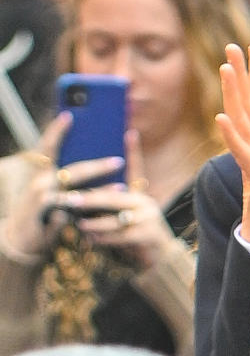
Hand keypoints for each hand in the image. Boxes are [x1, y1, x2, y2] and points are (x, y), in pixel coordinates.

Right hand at [3, 114, 121, 258]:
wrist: (22, 240)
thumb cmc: (42, 212)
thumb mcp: (53, 192)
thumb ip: (70, 179)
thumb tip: (97, 160)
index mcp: (43, 172)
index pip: (48, 147)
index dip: (57, 131)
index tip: (69, 116)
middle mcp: (41, 182)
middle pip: (73, 170)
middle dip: (98, 166)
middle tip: (119, 161)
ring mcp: (42, 200)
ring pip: (76, 193)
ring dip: (100, 190)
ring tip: (121, 186)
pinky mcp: (47, 217)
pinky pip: (73, 212)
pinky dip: (91, 212)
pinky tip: (106, 212)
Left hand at [72, 131, 174, 268]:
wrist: (160, 257)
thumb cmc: (137, 234)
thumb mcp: (127, 215)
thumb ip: (112, 205)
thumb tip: (83, 197)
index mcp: (140, 194)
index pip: (137, 168)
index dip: (134, 151)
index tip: (130, 132)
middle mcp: (146, 203)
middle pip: (115, 197)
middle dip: (91, 198)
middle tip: (71, 199)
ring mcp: (148, 219)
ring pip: (115, 218)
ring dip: (94, 222)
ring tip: (78, 223)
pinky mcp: (146, 235)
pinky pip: (119, 236)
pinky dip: (102, 238)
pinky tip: (90, 238)